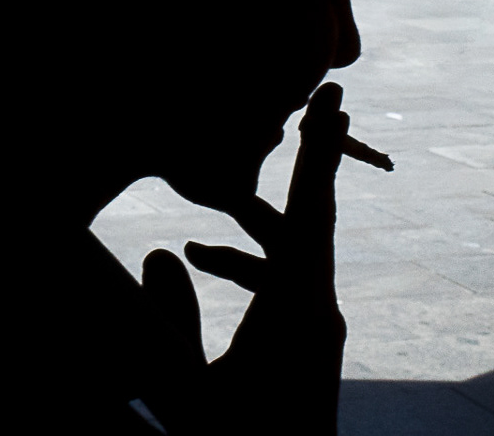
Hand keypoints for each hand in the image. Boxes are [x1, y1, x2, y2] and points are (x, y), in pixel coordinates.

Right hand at [145, 83, 348, 433]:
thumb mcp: (188, 392)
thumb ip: (170, 321)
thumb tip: (160, 253)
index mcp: (295, 315)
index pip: (308, 217)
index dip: (317, 157)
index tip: (333, 105)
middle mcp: (317, 314)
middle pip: (316, 218)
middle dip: (314, 160)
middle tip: (323, 103)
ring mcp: (318, 330)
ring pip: (295, 254)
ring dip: (253, 227)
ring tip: (205, 215)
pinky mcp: (310, 346)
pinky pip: (286, 283)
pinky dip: (251, 264)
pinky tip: (200, 260)